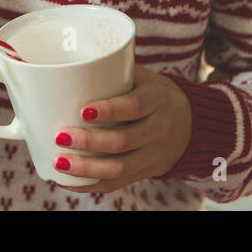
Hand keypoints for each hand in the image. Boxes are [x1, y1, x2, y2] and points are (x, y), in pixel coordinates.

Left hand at [51, 66, 193, 193]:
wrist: (192, 122)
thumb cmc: (154, 94)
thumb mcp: (145, 78)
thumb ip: (115, 72)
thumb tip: (68, 67)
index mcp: (157, 99)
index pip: (134, 106)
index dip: (109, 111)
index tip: (82, 111)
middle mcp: (159, 128)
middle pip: (123, 141)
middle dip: (89, 142)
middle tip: (60, 136)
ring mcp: (154, 154)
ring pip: (120, 168)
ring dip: (86, 169)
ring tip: (59, 162)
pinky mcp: (146, 172)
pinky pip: (118, 183)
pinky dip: (91, 184)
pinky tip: (68, 181)